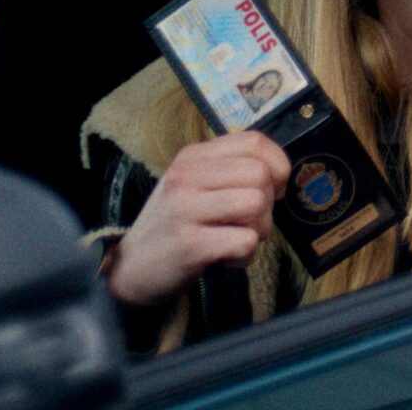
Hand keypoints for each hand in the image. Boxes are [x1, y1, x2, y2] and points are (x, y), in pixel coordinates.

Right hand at [103, 132, 289, 307]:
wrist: (131, 269)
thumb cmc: (175, 225)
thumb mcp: (194, 185)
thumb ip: (230, 170)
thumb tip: (280, 172)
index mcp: (192, 157)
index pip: (254, 141)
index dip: (277, 165)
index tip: (272, 188)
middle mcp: (186, 177)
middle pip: (261, 174)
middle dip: (268, 203)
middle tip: (248, 222)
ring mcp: (185, 209)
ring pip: (257, 204)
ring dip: (259, 230)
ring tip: (235, 238)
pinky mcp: (190, 244)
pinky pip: (246, 242)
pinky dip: (245, 256)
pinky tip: (226, 258)